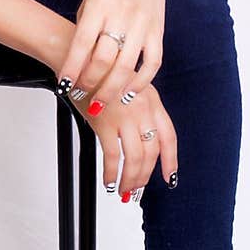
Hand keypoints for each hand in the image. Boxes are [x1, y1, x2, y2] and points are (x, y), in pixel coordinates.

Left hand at [56, 0, 170, 110]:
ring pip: (127, 67)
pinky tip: (128, 93)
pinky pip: (152, 63)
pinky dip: (141, 82)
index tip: (64, 85)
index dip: (72, 68)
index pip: (82, 44)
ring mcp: (143, 25)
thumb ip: (85, 30)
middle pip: (104, 60)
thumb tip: (76, 65)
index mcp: (100, 6)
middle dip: (89, 82)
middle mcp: (122, 16)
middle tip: (81, 94)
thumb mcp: (90, 0)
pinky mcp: (158, 31)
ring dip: (112, 90)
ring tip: (100, 103)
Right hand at [64, 79, 177, 199]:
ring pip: (135, 158)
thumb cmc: (101, 72)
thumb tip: (140, 138)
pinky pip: (112, 155)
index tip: (169, 177)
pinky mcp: (105, 122)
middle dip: (145, 176)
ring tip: (124, 190)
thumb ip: (139, 108)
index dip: (170, 161)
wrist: (79, 58)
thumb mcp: (130, 85)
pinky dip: (111, 173)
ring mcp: (125, 116)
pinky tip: (109, 181)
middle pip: (151, 152)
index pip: (169, 136)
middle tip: (137, 189)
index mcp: (153, 100)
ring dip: (130, 179)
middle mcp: (143, 108)